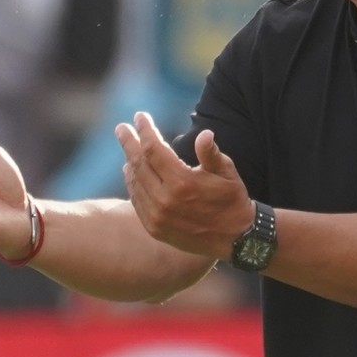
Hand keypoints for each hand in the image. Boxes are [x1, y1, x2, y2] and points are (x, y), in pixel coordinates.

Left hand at [117, 112, 252, 260]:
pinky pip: (137, 201)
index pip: (154, 148)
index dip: (145, 130)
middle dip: (129, 142)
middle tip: (121, 128)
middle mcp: (165, 200)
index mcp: (182, 182)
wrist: (235, 239)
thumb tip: (204, 134)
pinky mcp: (155, 229)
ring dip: (129, 162)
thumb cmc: (232, 199)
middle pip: (138, 163)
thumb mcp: (227, 172)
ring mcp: (158, 216)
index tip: (139, 116)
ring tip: (128, 149)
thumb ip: (211, 153)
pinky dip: (132, 184)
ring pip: (135, 182)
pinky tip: (131, 173)